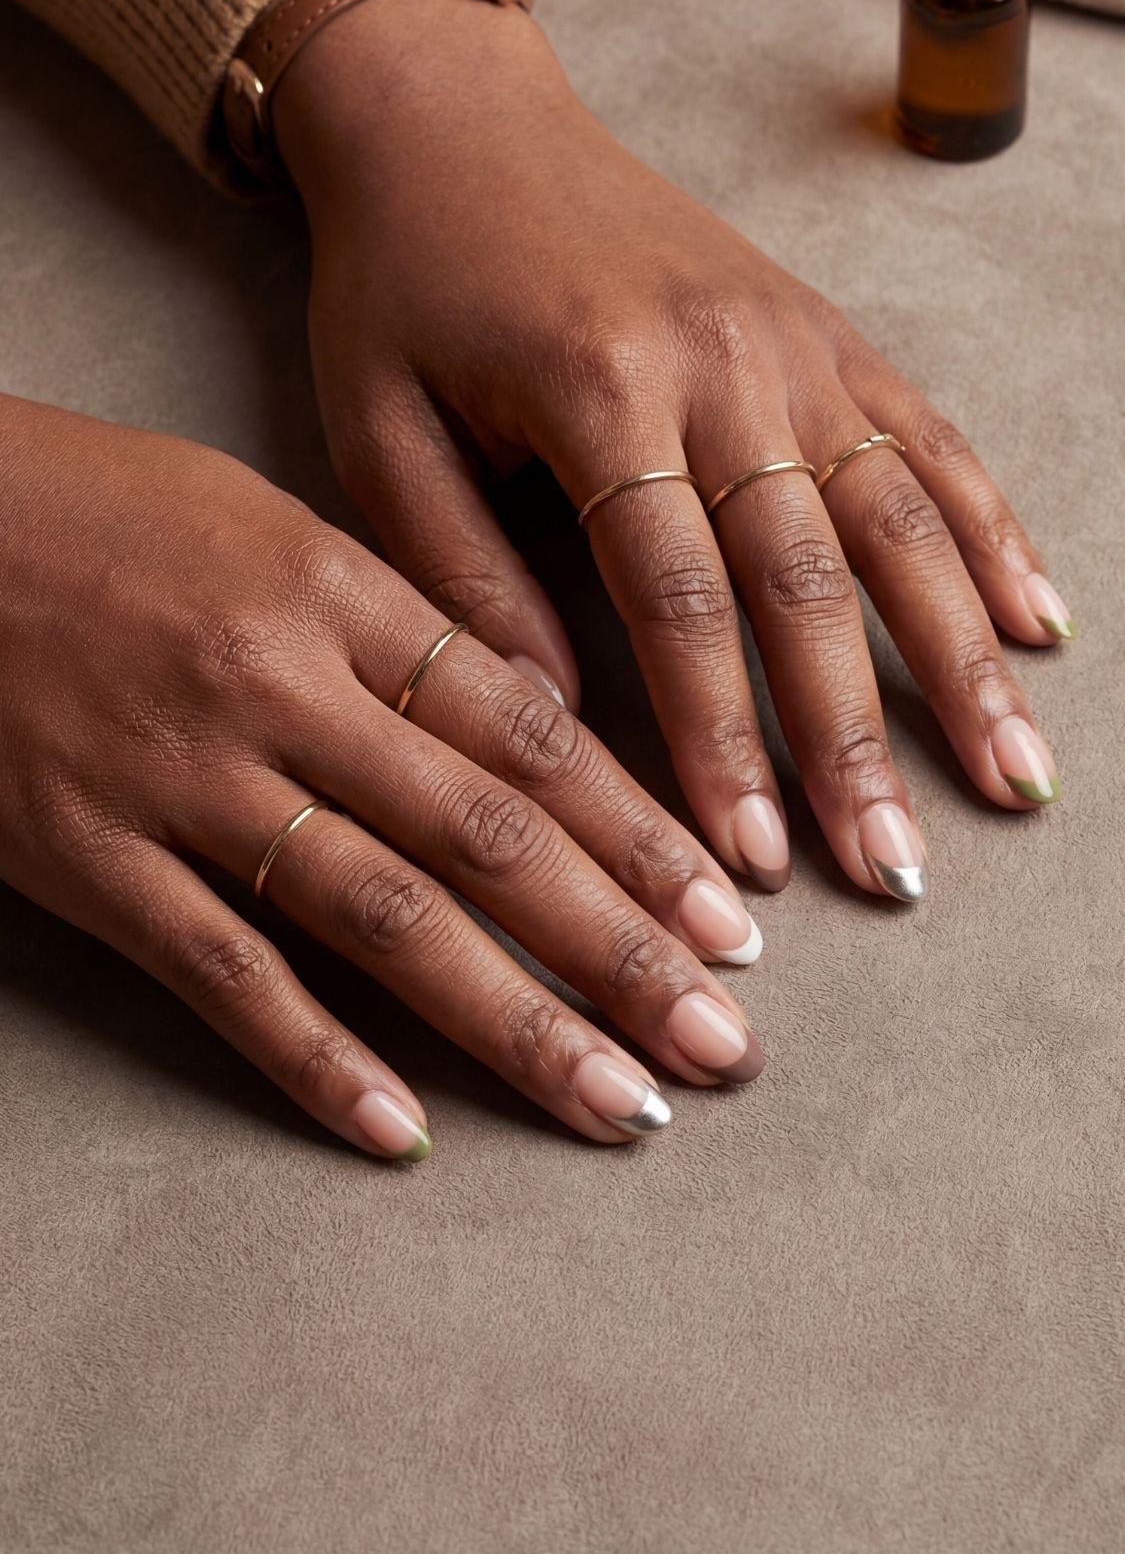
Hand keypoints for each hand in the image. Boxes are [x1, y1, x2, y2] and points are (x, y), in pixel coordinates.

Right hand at [0, 395, 767, 1157]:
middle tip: (724, 1042)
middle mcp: (278, 685)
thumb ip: (397, 621)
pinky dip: (317, 1058)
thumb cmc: (103, 508)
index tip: (728, 917)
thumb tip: (532, 723)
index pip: (525, 731)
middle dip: (621, 950)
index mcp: (336, 588)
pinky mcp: (88, 855)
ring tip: (620, 1101)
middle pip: (485, 838)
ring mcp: (182, 777)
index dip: (639, 835)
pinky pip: (222, 973)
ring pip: (381, 919)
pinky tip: (403, 1131)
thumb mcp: (267, 521)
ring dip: (515, 1022)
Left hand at [275, 0, 1071, 900]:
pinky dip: (989, 531)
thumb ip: (459, 573)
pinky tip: (1036, 623)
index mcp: (599, 387)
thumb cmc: (404, 280)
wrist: (457, 117)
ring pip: (900, 515)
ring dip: (961, 656)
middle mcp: (720, 361)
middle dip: (855, 737)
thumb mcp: (377, 427)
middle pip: (810, 577)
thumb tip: (549, 723)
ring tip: (1013, 777)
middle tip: (894, 868)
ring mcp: (790, 339)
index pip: (680, 600)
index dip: (724, 740)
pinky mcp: (823, 326)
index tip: (751, 861)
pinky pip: (929, 435)